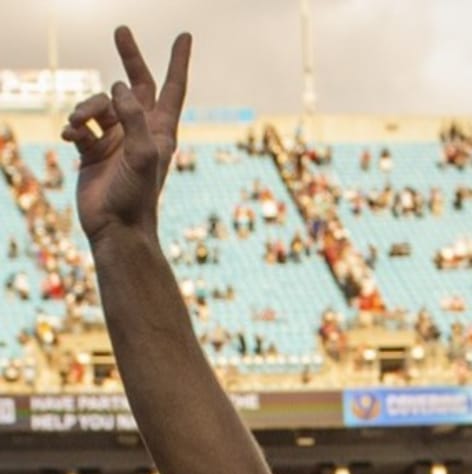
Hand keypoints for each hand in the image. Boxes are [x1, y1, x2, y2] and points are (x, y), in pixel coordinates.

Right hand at [61, 26, 190, 243]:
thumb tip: (119, 86)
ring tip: (79, 125)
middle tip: (121, 31)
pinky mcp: (93, 150)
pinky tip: (70, 139)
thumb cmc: (137, 196)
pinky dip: (72, 127)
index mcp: (161, 132)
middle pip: (135, 85)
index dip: (178, 62)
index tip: (185, 36)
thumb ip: (133, 118)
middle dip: (129, 58)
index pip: (172, 89)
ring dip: (84, 107)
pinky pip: (79, 125)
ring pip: (97, 103)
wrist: (116, 228)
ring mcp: (115, 140)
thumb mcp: (142, 155)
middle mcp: (139, 132)